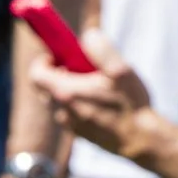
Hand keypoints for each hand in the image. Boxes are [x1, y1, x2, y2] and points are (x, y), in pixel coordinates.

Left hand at [28, 31, 159, 160]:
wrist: (142, 141)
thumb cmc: (131, 104)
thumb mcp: (120, 69)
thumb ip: (100, 48)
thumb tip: (87, 36)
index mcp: (66, 93)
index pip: (35, 74)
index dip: (44, 60)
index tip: (60, 55)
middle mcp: (62, 111)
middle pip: (44, 87)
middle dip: (56, 73)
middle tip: (79, 67)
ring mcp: (70, 125)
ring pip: (57, 101)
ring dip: (68, 89)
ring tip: (96, 86)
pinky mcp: (80, 134)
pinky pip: (69, 113)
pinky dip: (77, 103)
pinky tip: (102, 103)